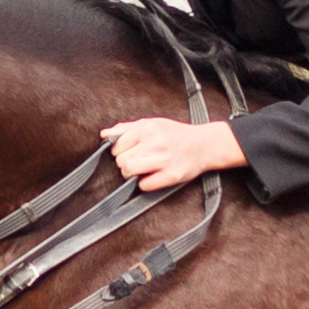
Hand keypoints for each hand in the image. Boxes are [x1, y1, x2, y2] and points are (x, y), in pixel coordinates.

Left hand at [103, 115, 247, 191]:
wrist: (205, 144)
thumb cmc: (176, 134)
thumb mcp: (152, 123)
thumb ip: (126, 128)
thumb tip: (103, 135)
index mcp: (146, 128)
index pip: (116, 146)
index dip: (119, 152)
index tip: (130, 154)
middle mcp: (154, 142)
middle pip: (120, 160)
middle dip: (126, 164)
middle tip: (138, 163)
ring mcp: (163, 159)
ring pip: (128, 171)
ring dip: (132, 175)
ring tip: (143, 171)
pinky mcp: (171, 175)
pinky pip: (144, 185)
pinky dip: (145, 184)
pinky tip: (154, 177)